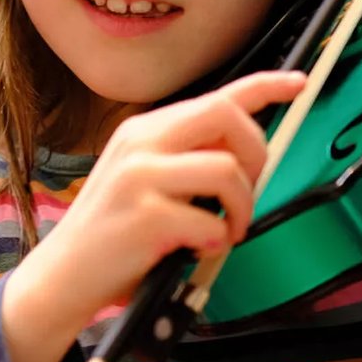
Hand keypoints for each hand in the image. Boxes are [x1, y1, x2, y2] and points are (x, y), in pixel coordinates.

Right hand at [2, 69, 304, 361]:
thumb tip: (247, 158)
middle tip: (247, 192)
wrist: (63, 276)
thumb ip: (187, 162)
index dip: (266, 86)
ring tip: (227, 230)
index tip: (298, 85)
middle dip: (257, 154)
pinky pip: (210, 221)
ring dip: (242, 207)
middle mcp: (141, 143)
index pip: (217, 95)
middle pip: (227, 117)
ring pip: (227, 170)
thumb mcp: (145, 181)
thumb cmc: (114, 234)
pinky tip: (199, 249)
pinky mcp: (144, 216)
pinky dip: (216, 241)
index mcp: (146, 131)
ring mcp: (139, 177)